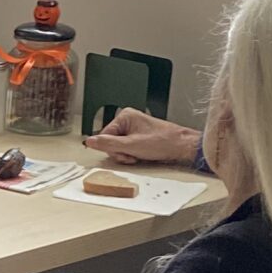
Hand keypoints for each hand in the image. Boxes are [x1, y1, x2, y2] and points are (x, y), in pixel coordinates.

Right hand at [83, 108, 199, 166]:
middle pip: (110, 141)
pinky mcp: (138, 136)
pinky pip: (126, 148)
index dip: (112, 149)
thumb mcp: (132, 145)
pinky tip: (140, 155)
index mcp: (125, 116)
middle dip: (120, 152)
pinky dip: (131, 154)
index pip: (104, 135)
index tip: (124, 154)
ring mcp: (133, 128)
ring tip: (138, 156)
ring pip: (118, 146)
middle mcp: (128, 120)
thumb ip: (109, 144)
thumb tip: (90, 141)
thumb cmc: (163, 142)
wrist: (181, 146)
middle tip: (132, 156)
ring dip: (126, 155)